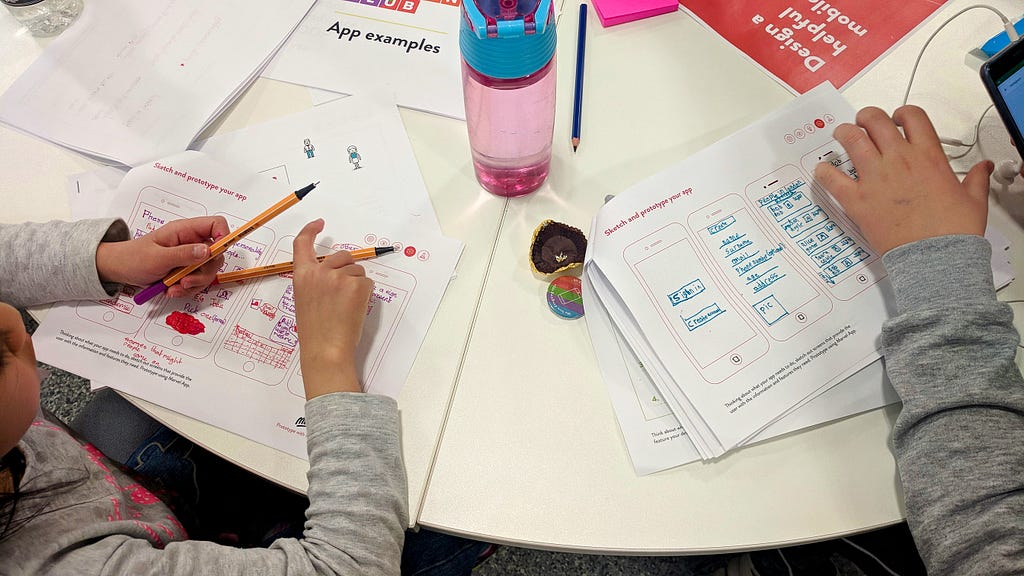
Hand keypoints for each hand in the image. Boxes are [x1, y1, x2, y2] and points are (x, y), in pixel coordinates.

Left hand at [95, 216, 229, 298]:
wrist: (119, 270)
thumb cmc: (133, 258)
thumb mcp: (157, 257)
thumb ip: (183, 254)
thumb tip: (207, 251)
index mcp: (185, 231)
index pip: (216, 225)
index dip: (223, 236)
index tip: (216, 255)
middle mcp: (191, 242)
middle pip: (216, 254)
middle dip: (204, 271)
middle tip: (186, 280)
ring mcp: (190, 257)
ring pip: (208, 271)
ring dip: (194, 284)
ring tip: (175, 287)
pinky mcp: (186, 271)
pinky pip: (198, 282)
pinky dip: (187, 289)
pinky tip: (172, 290)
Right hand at [292, 219, 373, 397]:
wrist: (325, 349)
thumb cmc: (315, 330)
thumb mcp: (305, 299)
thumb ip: (315, 280)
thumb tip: (335, 271)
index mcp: (302, 275)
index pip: (302, 244)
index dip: (310, 230)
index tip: (319, 223)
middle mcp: (319, 271)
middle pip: (341, 256)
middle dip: (347, 269)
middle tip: (343, 294)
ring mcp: (338, 277)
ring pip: (357, 270)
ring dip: (356, 284)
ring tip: (345, 307)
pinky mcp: (356, 285)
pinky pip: (367, 282)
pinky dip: (365, 294)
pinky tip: (354, 309)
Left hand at [814, 105, 992, 255]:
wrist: (936, 256)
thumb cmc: (953, 230)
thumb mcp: (973, 198)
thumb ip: (975, 178)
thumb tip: (983, 168)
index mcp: (928, 156)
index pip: (913, 117)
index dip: (902, 113)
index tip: (897, 119)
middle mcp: (899, 161)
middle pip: (875, 121)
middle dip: (867, 117)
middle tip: (863, 123)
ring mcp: (876, 178)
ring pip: (851, 140)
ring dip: (844, 133)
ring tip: (842, 135)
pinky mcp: (857, 200)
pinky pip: (832, 179)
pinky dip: (824, 172)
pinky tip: (823, 170)